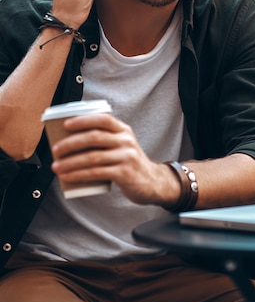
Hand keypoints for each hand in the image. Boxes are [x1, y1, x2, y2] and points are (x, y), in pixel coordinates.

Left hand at [50, 113, 178, 205]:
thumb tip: (70, 139)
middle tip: (56, 149)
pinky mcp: (124, 173)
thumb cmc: (128, 162)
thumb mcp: (122, 144)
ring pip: (93, 157)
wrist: (151, 182)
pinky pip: (96, 173)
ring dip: (70, 162)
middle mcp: (126, 141)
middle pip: (94, 137)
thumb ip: (105, 138)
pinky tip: (67, 177)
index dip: (84, 120)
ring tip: (56, 166)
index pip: (103, 119)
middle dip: (71, 143)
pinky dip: (78, 175)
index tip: (66, 124)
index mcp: (124, 130)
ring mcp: (126, 157)